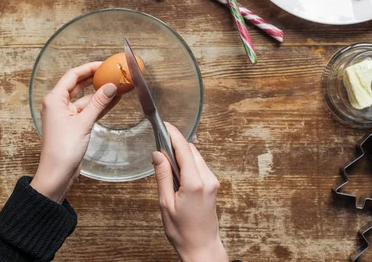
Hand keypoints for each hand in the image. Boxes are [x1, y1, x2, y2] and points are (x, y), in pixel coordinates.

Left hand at [31, 62, 119, 202]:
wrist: (57, 174)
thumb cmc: (63, 149)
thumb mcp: (83, 123)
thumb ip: (98, 103)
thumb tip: (111, 86)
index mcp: (55, 99)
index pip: (73, 75)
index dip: (89, 68)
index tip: (105, 64)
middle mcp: (58, 104)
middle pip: (78, 85)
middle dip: (95, 78)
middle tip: (112, 72)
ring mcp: (66, 115)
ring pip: (85, 98)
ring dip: (100, 93)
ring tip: (118, 85)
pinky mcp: (73, 125)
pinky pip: (87, 110)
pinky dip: (99, 105)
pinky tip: (114, 100)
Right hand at [152, 123, 228, 261]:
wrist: (202, 247)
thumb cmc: (182, 231)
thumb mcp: (166, 203)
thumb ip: (162, 176)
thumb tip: (157, 154)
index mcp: (194, 183)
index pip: (184, 149)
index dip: (173, 134)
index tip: (165, 124)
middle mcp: (208, 179)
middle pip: (191, 151)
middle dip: (176, 145)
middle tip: (159, 146)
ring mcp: (213, 182)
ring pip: (196, 157)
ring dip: (182, 155)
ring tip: (166, 164)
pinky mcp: (213, 185)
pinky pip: (199, 166)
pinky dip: (188, 164)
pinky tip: (177, 174)